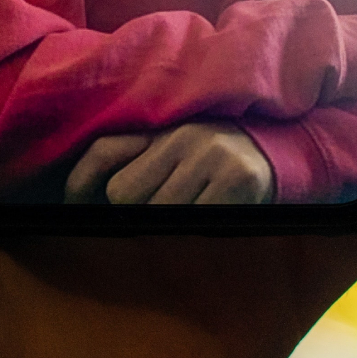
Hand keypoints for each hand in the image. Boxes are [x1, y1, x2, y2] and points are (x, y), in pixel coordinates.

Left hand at [65, 122, 274, 204]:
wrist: (286, 153)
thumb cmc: (218, 161)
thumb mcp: (176, 152)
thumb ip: (137, 163)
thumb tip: (80, 202)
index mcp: (162, 128)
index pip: (103, 150)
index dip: (78, 183)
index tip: (70, 208)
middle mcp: (182, 135)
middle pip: (122, 192)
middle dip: (135, 211)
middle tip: (160, 212)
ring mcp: (210, 154)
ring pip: (158, 210)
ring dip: (169, 224)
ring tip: (192, 211)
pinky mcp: (236, 178)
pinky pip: (196, 220)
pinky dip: (201, 228)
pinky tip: (215, 214)